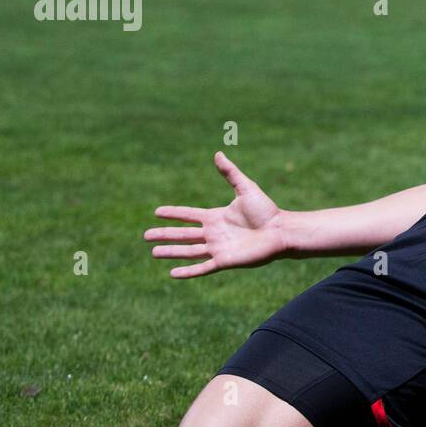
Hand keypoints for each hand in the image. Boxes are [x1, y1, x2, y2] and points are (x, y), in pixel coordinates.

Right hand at [144, 152, 287, 277]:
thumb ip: (230, 173)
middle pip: (183, 234)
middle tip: (145, 235)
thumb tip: (217, 153)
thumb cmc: (266, 210)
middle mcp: (214, 233)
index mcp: (216, 217)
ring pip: (188, 251)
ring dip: (171, 252)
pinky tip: (173, 273)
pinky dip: (188, 271)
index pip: (188, 215)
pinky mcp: (225, 261)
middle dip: (165, 234)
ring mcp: (218, 248)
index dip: (173, 214)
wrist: (280, 230)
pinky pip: (202, 267)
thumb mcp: (245, 188)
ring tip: (153, 252)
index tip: (157, 212)